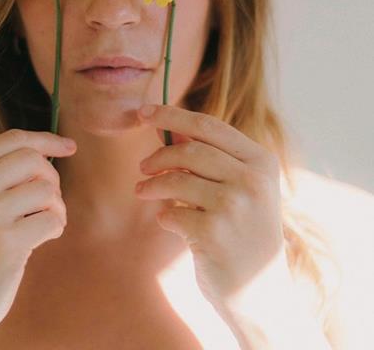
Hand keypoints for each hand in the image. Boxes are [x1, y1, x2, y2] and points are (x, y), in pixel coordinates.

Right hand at [0, 129, 76, 345]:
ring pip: (46, 188)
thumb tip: (47, 147)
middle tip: (47, 202)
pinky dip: (56, 228)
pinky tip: (41, 240)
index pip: (11, 139)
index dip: (46, 140)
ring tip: (43, 223)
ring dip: (56, 206)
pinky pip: (52, 219)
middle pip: (32, 159)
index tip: (69, 147)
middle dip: (51, 177)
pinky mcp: (4, 244)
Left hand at [135, 104, 291, 312]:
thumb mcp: (242, 189)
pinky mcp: (214, 234)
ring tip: (142, 191)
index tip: (143, 112)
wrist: (264, 295)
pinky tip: (170, 222)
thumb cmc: (246, 233)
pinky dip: (165, 216)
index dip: (172, 115)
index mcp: (262, 162)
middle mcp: (253, 180)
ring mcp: (235, 207)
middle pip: (189, 151)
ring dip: (153, 185)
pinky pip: (173, 213)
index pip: (209, 126)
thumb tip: (172, 128)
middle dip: (159, 156)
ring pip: (177, 180)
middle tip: (143, 167)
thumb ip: (212, 157)